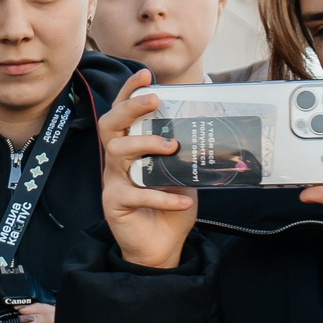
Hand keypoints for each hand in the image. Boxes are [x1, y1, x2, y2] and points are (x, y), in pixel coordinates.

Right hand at [98, 69, 197, 269]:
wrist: (161, 247)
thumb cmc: (171, 206)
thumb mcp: (183, 173)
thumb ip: (187, 154)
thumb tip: (213, 130)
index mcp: (131, 149)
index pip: (123, 114)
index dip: (129, 93)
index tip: (145, 75)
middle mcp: (117, 162)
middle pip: (110, 125)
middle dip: (130, 108)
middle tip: (154, 101)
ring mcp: (113, 182)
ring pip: (117, 153)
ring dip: (145, 145)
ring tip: (172, 148)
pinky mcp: (115, 204)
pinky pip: (135, 194)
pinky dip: (162, 195)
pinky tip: (182, 198)